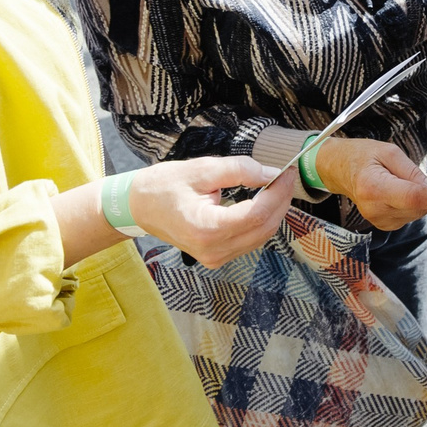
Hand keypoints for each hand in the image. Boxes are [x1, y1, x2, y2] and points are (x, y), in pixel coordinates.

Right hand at [130, 156, 298, 266]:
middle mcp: (213, 250)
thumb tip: (271, 173)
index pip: (256, 214)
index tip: (287, 172)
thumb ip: (239, 170)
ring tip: (276, 186)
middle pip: (263, 228)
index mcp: (206, 228)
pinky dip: (261, 221)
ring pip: (260, 237)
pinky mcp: (217, 257)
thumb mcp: (201, 169)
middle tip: (285, 176)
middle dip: (280, 201)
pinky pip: (250, 241)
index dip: (277, 192)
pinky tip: (263, 202)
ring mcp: (215, 258)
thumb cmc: (164, 186)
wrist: (139, 208)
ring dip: (274, 211)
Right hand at [318, 137, 426, 229]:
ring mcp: (379, 220)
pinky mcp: (384, 224)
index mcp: (374, 188)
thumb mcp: (389, 152)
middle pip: (419, 207)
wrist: (338, 170)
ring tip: (425, 176)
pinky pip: (411, 214)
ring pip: (418, 212)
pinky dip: (417, 202)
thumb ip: (413, 172)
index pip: (414, 199)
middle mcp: (375, 210)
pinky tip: (412, 188)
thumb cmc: (362, 156)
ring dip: (426, 196)